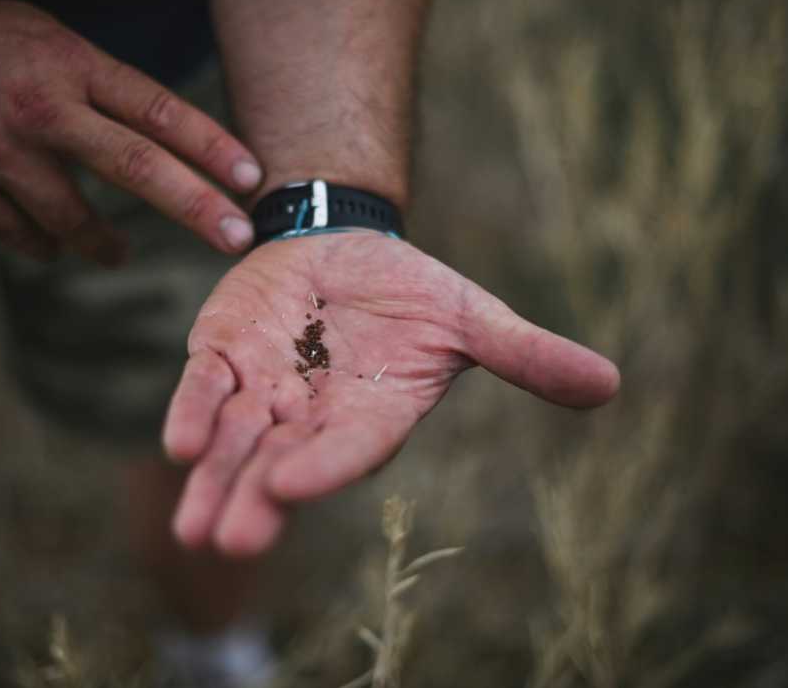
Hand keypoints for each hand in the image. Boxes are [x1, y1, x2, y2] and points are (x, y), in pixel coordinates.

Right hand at [0, 0, 261, 262]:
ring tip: (118, 251)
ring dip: (103, 243)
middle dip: (194, 207)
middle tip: (235, 239)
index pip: (156, 108)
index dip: (209, 145)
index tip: (251, 177)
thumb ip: (96, 88)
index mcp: (70, 63)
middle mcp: (40, 107)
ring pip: (71, 219)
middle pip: (134, 166)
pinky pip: (17, 235)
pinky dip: (40, 243)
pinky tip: (48, 242)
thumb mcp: (45, 40)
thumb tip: (157, 140)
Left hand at [163, 232, 619, 555]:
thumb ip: (524, 355)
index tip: (293, 486)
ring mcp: (265, 389)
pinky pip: (205, 389)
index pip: (350, 447)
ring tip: (192, 529)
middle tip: (228, 540)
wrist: (345, 246)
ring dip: (213, 478)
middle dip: (255, 499)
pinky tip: (178, 444)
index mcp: (374, 414)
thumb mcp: (470, 319)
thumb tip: (610, 385)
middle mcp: (314, 416)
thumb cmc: (411, 292)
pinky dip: (192, 412)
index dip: (324, 465)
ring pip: (234, 442)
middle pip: (282, 463)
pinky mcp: (225, 356)